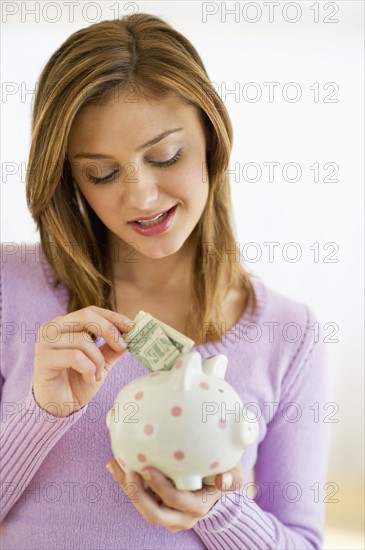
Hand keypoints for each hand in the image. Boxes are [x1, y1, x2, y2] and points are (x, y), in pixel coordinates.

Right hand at [33, 306, 131, 416]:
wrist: (60, 407)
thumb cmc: (77, 381)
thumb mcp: (101, 361)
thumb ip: (113, 346)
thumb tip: (132, 333)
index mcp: (65, 324)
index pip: (90, 311)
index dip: (112, 317)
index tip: (131, 326)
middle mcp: (51, 328)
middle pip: (85, 316)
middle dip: (109, 330)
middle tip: (123, 346)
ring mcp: (44, 342)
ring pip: (82, 339)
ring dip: (98, 360)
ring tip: (98, 374)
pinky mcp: (43, 359)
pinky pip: (75, 357)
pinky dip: (88, 369)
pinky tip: (88, 379)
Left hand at [105, 459, 243, 531]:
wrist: (215, 488)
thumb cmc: (223, 475)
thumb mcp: (234, 474)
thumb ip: (233, 476)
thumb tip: (224, 479)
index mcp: (198, 507)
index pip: (177, 501)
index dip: (161, 488)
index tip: (147, 468)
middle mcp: (181, 516)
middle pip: (154, 513)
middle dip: (138, 494)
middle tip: (128, 470)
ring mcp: (167, 514)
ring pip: (143, 507)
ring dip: (127, 488)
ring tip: (115, 464)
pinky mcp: (157, 506)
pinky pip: (138, 498)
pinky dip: (125, 482)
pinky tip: (114, 464)